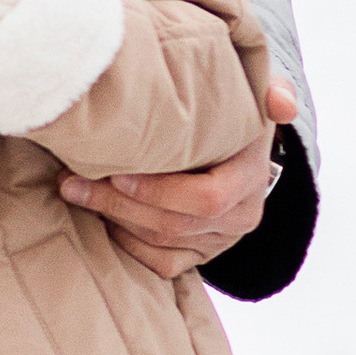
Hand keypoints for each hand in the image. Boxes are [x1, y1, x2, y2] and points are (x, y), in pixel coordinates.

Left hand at [61, 82, 297, 283]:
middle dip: (117, 205)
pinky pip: (159, 263)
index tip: (116, 173)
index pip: (207, 198)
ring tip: (74, 192)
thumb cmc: (233, 114)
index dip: (158, 191)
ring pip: (161, 243)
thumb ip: (272, 91)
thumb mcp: (257, 94)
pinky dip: (125, 244)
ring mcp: (220, 241)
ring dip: (112, 220)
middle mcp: (241, 216)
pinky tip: (99, 217)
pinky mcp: (200, 256)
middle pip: (174, 223)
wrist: (237, 151)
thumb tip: (283, 105)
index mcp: (251, 177)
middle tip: (72, 182)